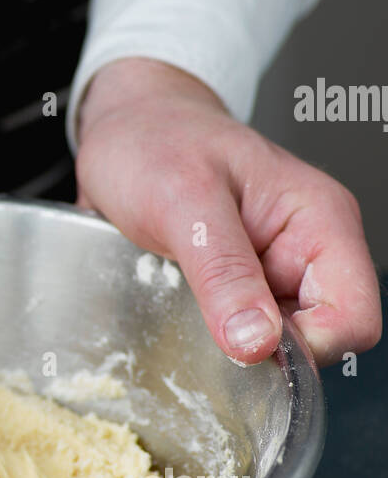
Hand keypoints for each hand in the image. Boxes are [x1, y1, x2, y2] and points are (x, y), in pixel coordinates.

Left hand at [74, 58, 381, 366]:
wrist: (123, 130)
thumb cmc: (156, 141)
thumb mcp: (183, 200)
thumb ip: (223, 272)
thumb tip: (256, 342)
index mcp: (320, 219)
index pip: (354, 316)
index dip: (306, 346)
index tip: (246, 344)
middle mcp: (310, 248)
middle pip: (324, 339)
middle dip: (269, 348)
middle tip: (207, 320)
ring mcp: (278, 270)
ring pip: (283, 345)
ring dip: (238, 343)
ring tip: (190, 301)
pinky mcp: (245, 285)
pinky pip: (247, 334)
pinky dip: (217, 336)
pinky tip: (185, 306)